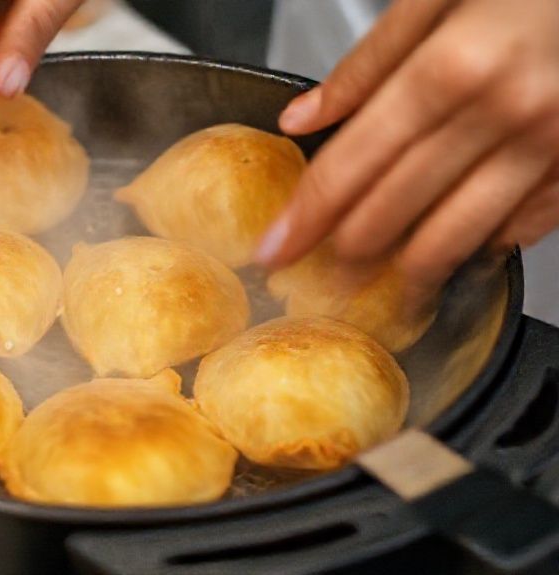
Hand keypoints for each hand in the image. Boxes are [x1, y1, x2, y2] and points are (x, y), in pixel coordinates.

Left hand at [255, 0, 558, 291]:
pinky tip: (450, 241)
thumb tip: (302, 117)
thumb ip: (365, 64)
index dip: (305, 217)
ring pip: (452, 240)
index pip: (350, 167)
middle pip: (391, 213)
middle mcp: (500, 114)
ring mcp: (545, 147)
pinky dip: (477, 244)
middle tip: (318, 268)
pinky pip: (516, 230)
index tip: (275, 249)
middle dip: (343, 254)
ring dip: (403, 269)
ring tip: (373, 277)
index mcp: (450, 67)